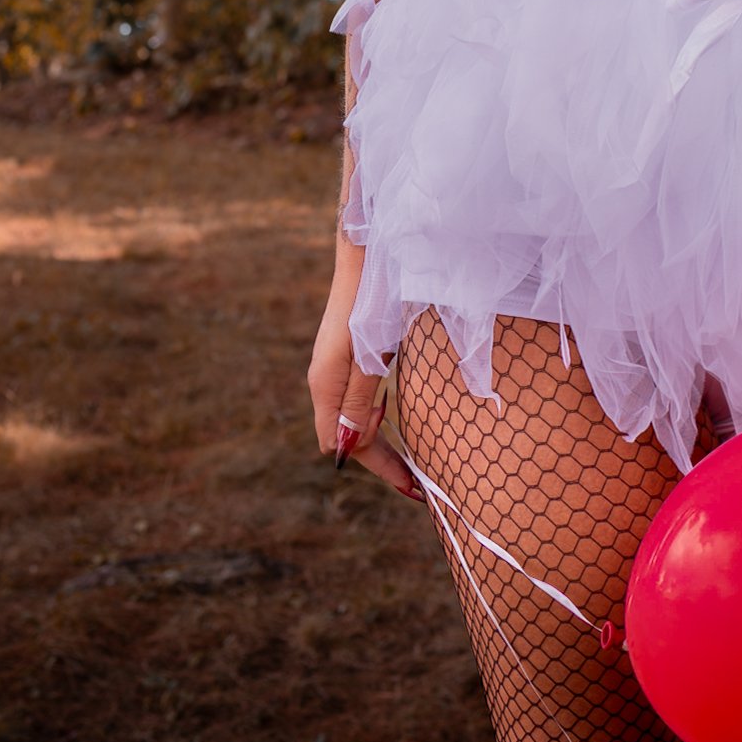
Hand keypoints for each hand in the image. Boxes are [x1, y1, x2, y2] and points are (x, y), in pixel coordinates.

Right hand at [307, 294, 419, 500]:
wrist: (368, 256)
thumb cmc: (373, 303)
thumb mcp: (370, 356)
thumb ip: (358, 403)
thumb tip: (347, 450)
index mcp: (325, 385)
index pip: (341, 445)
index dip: (376, 466)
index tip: (412, 484)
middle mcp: (324, 381)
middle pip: (346, 435)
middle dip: (380, 461)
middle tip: (416, 486)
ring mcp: (334, 368)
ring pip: (351, 418)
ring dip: (378, 441)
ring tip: (409, 462)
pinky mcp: (346, 354)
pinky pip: (356, 399)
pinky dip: (375, 417)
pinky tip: (391, 416)